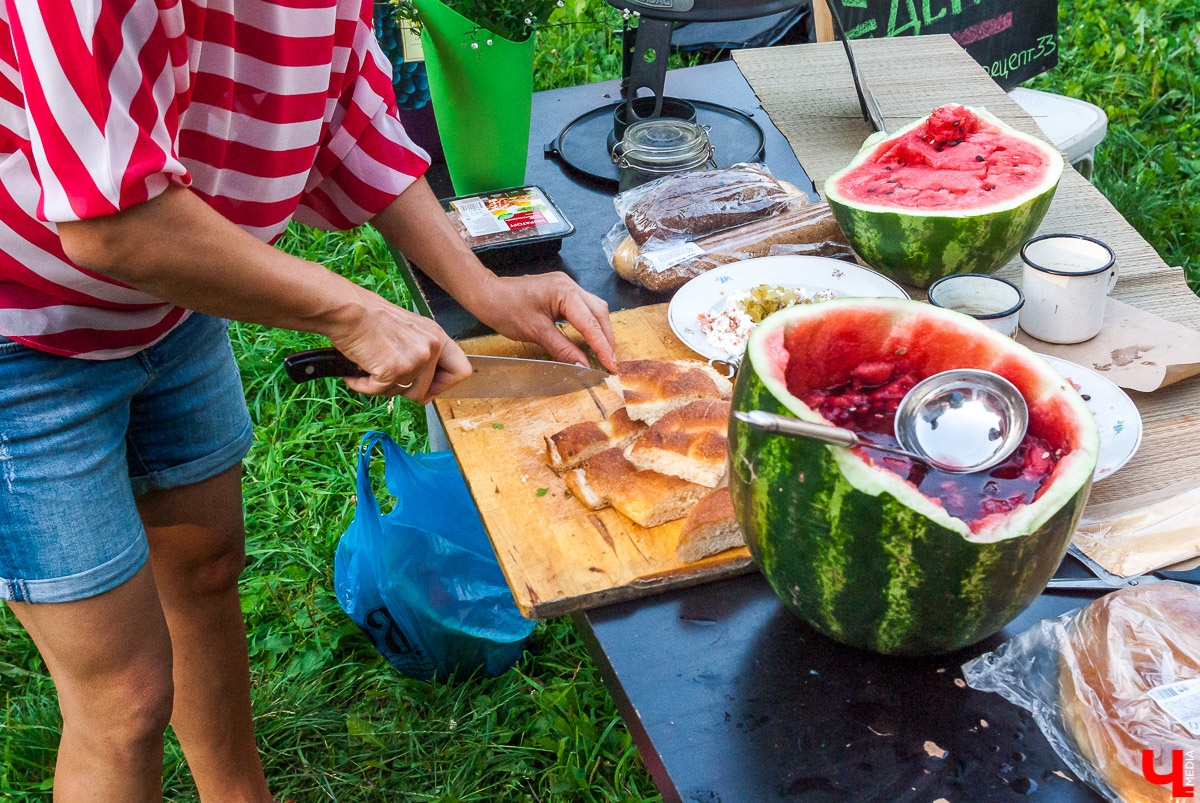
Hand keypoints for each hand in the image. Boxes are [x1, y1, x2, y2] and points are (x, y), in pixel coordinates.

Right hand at [327, 289, 471, 403]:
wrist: (348, 309)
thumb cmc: (370, 317)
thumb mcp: (409, 331)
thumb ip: (422, 354)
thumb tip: (426, 389)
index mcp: (437, 337)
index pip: (461, 371)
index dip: (445, 385)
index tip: (429, 389)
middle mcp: (431, 348)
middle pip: (426, 391)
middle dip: (404, 390)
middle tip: (387, 378)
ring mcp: (414, 359)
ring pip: (403, 394)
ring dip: (382, 387)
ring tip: (369, 368)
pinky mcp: (394, 370)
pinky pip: (379, 392)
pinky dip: (363, 385)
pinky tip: (355, 371)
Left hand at [468, 273, 616, 370]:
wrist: (487, 294)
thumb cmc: (506, 309)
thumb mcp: (536, 333)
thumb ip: (563, 350)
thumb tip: (582, 366)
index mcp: (564, 292)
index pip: (590, 323)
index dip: (603, 346)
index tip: (610, 365)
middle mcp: (569, 285)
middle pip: (599, 312)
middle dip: (606, 337)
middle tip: (609, 361)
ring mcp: (566, 286)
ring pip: (594, 308)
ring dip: (599, 330)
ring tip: (602, 352)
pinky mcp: (561, 291)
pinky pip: (583, 307)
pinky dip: (589, 324)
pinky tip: (588, 338)